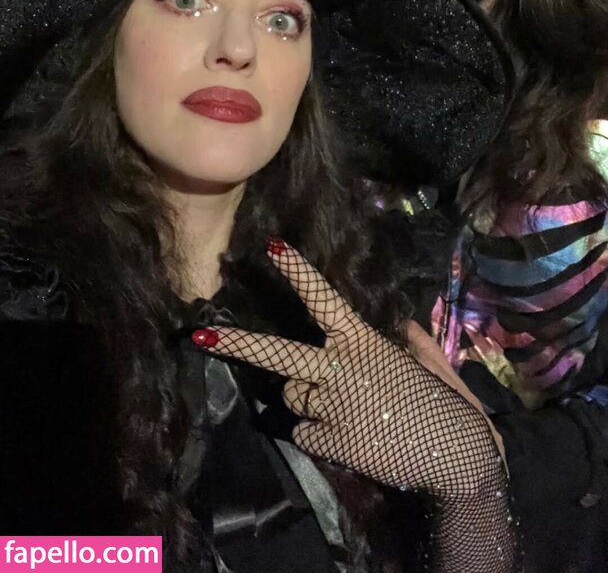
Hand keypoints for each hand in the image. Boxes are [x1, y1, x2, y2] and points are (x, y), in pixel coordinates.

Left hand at [191, 239, 505, 495]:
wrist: (457, 458)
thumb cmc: (448, 405)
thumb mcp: (432, 363)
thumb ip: (412, 341)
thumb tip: (404, 325)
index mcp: (363, 341)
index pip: (323, 299)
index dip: (297, 271)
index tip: (270, 246)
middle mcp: (340, 367)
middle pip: (277, 355)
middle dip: (236, 344)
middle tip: (199, 336)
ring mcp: (331, 405)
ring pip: (293, 398)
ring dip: (308, 401)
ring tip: (347, 411)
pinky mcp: (330, 441)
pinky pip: (304, 433)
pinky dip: (319, 435)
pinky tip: (351, 438)